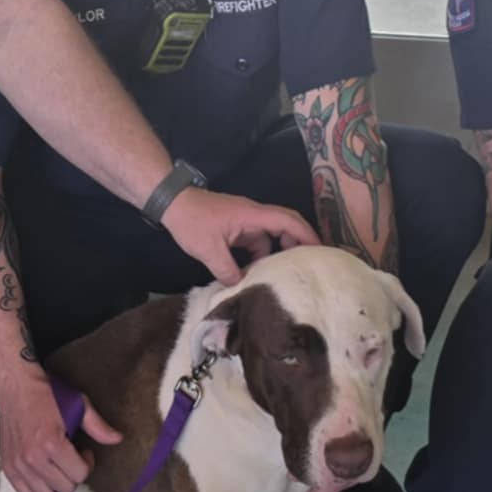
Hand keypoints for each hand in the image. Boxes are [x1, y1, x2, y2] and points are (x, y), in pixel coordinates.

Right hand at [0, 371, 121, 491]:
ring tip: (55, 465)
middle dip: (73, 474)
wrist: (16, 386)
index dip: (87, 463)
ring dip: (54, 483)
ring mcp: (18, 464)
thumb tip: (118, 439)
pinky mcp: (8, 466)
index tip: (83, 451)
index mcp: (52, 443)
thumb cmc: (48, 394)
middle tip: (70, 457)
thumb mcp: (79, 405)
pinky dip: (36, 487)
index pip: (79, 475)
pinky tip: (41, 470)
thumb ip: (98, 427)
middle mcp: (33, 458)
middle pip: (65, 488)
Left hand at [162, 187, 317, 284]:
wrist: (172, 204)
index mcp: (252, 215)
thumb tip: (241, 287)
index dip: (306, 234)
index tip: (319, 250)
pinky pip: (256, 240)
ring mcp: (245, 221)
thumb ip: (227, 270)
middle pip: (286, 224)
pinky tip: (258, 272)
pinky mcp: (237, 227)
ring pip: (270, 235)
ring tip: (285, 273)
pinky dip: (261, 254)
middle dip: (299, 241)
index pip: (287, 220)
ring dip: (278, 251)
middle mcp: (253, 215)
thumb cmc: (191, 221)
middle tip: (309, 263)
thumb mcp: (209, 249)